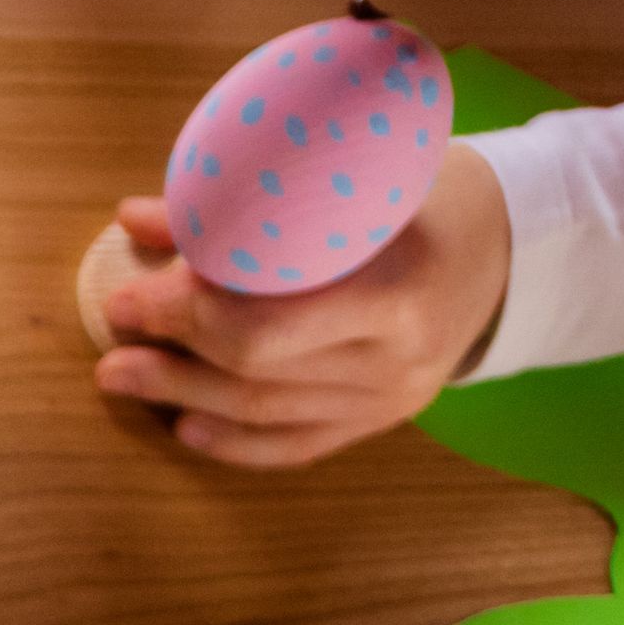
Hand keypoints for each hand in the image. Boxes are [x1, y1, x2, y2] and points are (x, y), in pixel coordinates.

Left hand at [89, 148, 511, 463]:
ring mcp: (396, 395)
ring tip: (121, 376)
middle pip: (258, 369)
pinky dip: (236, 442)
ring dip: (184, 396)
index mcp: (396, 285)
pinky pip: (299, 446)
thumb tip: (137, 218)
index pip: (265, 321)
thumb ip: (249, 203)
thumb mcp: (353, 178)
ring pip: (268, 412)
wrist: (508, 245)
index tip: (131, 292)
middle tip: (115, 332)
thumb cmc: (423, 196)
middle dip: (173, 353)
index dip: (185, 311)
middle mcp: (400, 353)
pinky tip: (185, 427)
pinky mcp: (386, 418)